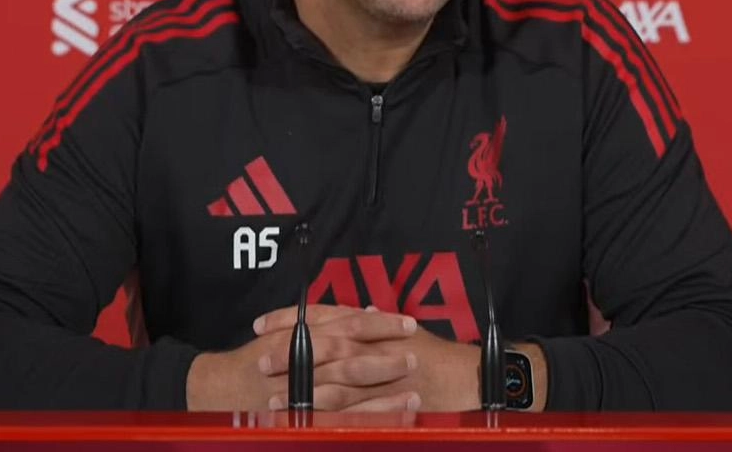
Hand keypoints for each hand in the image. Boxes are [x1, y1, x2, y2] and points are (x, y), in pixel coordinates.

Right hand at [186, 304, 420, 411]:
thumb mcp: (285, 331)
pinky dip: (365, 418)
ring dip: (383, 391)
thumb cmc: (256, 359)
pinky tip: (389, 419)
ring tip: (414, 392)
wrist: (220, 389)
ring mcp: (302, 389)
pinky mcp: (301, 414)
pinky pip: (338, 418)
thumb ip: (321, 323)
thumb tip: (364, 314)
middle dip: (386, 356)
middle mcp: (303, 358)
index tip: (407, 323)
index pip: (349, 324)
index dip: (381, 324)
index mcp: (304, 333)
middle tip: (415, 355)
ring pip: (349, 389)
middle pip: (352, 355)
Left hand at [255, 305, 481, 411]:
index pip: (325, 316)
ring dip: (300, 386)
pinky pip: (354, 407)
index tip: (262, 324)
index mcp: (375, 325)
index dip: (291, 319)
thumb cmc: (441, 356)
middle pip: (323, 345)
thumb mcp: (409, 332)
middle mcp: (374, 344)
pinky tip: (305, 418)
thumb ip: (382, 324)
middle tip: (259, 361)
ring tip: (273, 395)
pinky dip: (327, 412)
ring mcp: (381, 373)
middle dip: (289, 353)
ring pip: (333, 378)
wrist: (471, 378)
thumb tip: (365, 312)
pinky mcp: (388, 400)